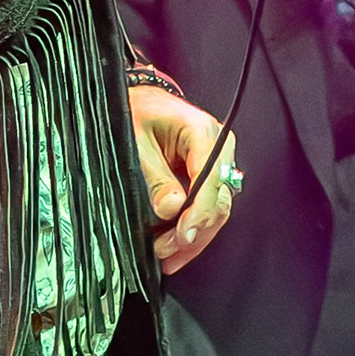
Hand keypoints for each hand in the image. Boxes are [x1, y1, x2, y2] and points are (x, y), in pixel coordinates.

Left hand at [128, 85, 237, 271]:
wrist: (140, 99)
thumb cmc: (137, 112)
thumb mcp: (136, 142)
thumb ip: (156, 177)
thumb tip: (171, 209)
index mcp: (203, 133)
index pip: (211, 180)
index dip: (199, 213)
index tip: (183, 236)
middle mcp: (218, 148)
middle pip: (219, 200)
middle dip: (195, 231)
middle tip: (167, 252)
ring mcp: (217, 163)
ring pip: (216, 209)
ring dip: (195, 236)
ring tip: (169, 256)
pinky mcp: (208, 175)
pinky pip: (207, 206)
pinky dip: (193, 227)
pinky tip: (177, 246)